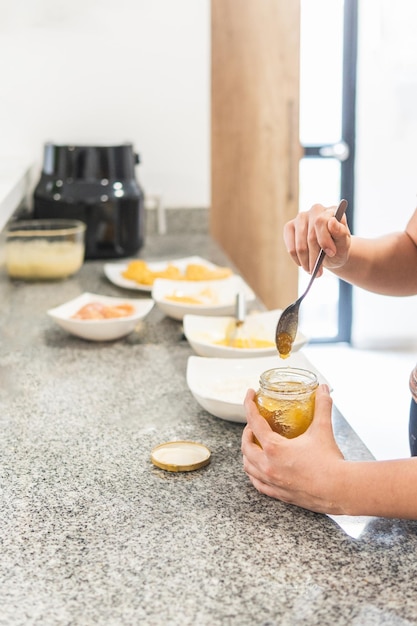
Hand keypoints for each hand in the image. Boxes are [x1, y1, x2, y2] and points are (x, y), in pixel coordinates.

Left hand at [241, 385, 345, 514]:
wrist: (340, 490)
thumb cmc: (330, 462)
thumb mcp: (323, 429)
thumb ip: (322, 406)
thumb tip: (323, 389)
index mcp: (274, 448)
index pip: (254, 421)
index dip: (249, 405)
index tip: (249, 395)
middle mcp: (268, 466)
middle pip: (246, 446)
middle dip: (247, 432)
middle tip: (254, 424)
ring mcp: (272, 481)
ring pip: (248, 467)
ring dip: (248, 453)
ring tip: (255, 445)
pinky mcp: (279, 493)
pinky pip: (258, 484)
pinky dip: (254, 474)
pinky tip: (259, 470)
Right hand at [283, 203, 350, 275]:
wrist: (331, 252)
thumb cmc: (339, 246)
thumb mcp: (345, 243)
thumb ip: (341, 233)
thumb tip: (332, 222)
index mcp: (331, 210)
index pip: (321, 222)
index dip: (324, 239)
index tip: (331, 253)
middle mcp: (315, 210)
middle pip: (310, 236)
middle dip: (314, 257)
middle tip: (319, 272)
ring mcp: (300, 218)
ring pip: (300, 244)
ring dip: (306, 261)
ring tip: (313, 271)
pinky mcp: (289, 227)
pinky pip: (290, 247)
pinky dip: (297, 259)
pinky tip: (304, 265)